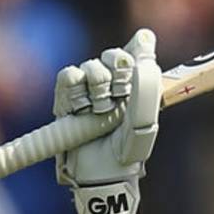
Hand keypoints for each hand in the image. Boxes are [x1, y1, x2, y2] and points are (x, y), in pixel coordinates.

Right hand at [54, 29, 160, 213]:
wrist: (102, 172)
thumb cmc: (128, 150)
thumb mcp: (144, 118)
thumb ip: (147, 83)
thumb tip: (145, 41)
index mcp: (138, 85)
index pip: (138, 50)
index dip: (139, 49)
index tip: (142, 50)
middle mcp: (115, 82)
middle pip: (114, 55)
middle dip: (118, 77)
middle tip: (119, 101)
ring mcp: (90, 88)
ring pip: (91, 66)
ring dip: (97, 91)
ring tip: (100, 114)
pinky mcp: (67, 95)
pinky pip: (68, 75)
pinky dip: (75, 91)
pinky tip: (81, 110)